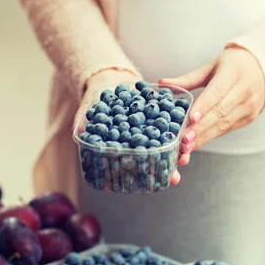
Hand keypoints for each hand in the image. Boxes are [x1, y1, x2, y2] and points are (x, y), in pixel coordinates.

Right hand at [77, 69, 188, 185]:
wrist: (108, 78)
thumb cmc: (95, 99)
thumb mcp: (87, 109)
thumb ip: (83, 120)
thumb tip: (78, 130)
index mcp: (120, 146)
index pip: (129, 165)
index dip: (136, 176)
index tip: (144, 186)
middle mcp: (136, 141)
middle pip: (151, 159)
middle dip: (163, 169)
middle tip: (174, 178)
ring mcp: (147, 129)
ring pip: (163, 144)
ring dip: (174, 153)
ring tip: (184, 160)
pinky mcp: (157, 114)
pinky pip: (169, 122)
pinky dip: (177, 129)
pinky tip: (186, 134)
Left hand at [159, 47, 264, 166]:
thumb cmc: (234, 65)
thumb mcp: (212, 66)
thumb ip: (188, 78)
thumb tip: (162, 82)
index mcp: (234, 73)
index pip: (217, 92)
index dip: (203, 107)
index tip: (190, 119)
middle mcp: (244, 91)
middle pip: (220, 112)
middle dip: (200, 128)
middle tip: (183, 140)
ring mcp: (249, 107)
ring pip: (224, 125)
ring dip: (204, 137)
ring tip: (187, 147)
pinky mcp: (249, 118)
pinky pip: (227, 129)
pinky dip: (211, 137)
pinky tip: (197, 143)